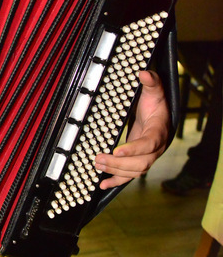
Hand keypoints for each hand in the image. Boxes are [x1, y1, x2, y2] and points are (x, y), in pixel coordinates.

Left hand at [95, 70, 170, 188]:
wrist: (159, 117)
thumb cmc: (155, 104)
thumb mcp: (154, 91)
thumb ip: (151, 82)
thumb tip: (144, 73)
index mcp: (159, 132)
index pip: (150, 144)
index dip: (135, 149)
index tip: (118, 150)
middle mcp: (156, 149)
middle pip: (141, 163)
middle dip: (119, 164)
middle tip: (99, 159)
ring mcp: (148, 158)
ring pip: (134, 172)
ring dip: (115, 172)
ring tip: (97, 165)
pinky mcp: (138, 162)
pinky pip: (129, 176)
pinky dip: (116, 181)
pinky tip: (102, 184)